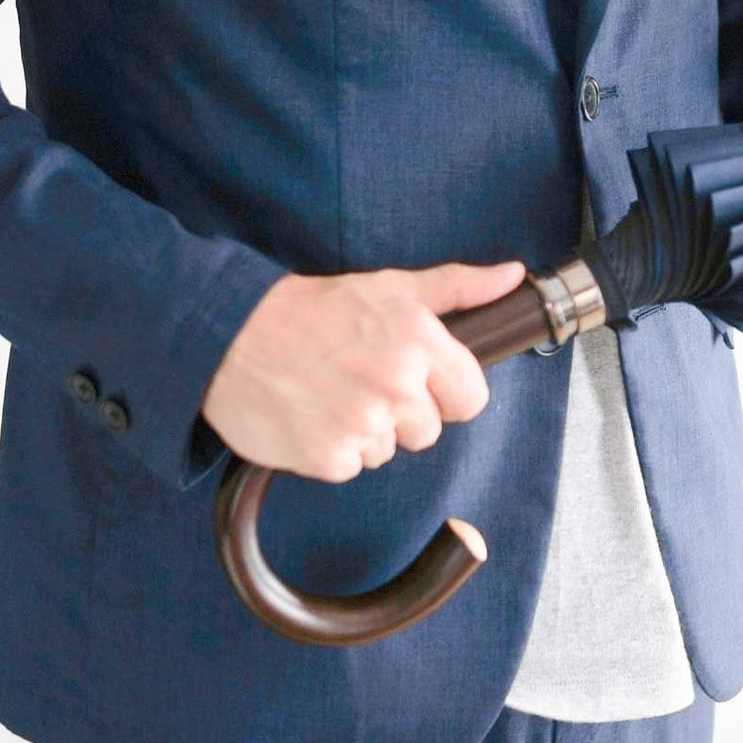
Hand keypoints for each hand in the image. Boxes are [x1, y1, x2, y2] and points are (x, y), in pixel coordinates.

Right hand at [202, 260, 526, 482]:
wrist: (229, 334)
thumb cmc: (312, 309)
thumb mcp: (390, 287)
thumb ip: (458, 286)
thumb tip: (513, 276)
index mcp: (419, 341)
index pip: (472, 399)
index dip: (446, 393)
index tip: (417, 382)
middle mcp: (397, 384)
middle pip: (430, 430)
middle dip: (403, 413)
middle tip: (360, 381)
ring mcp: (363, 424)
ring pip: (390, 450)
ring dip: (366, 431)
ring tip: (331, 394)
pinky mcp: (330, 458)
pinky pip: (352, 466)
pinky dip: (333, 450)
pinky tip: (311, 415)